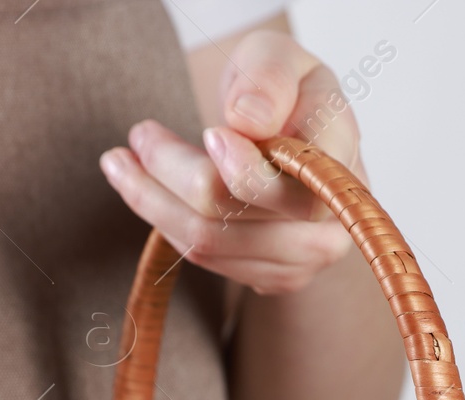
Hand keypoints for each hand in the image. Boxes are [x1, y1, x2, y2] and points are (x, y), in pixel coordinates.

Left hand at [101, 30, 361, 294]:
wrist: (291, 127)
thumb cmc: (285, 89)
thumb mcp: (280, 56)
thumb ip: (269, 77)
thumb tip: (247, 119)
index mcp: (343, 170)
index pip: (291, 192)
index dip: (243, 170)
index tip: (209, 132)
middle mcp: (330, 229)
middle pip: (229, 219)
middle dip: (170, 174)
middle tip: (138, 133)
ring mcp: (302, 261)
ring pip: (206, 243)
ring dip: (151, 200)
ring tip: (122, 160)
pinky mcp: (271, 276)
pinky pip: (203, 258)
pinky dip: (164, 220)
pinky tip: (145, 188)